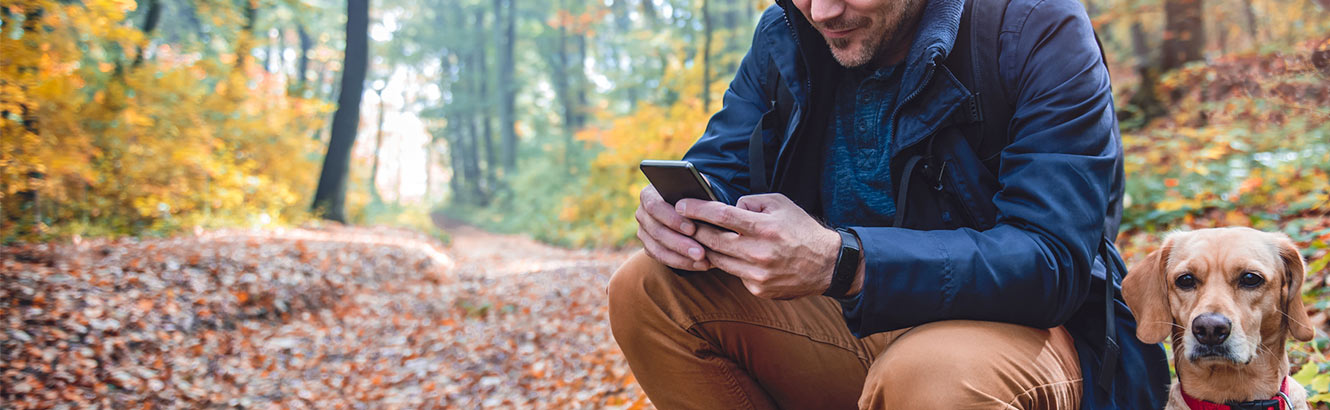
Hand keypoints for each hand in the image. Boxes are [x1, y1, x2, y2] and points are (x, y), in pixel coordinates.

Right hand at [635, 184, 713, 270]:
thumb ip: (699, 197)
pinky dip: (682, 263)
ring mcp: (644, 231)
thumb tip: (707, 207)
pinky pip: (662, 258)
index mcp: (650, 194)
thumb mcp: (698, 190)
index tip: (692, 229)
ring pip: (658, 249)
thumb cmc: (696, 194)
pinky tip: (699, 265)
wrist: (693, 207)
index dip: (672, 219)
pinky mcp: (649, 247)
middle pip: (657, 231)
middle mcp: (643, 213)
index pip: (655, 206)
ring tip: (702, 261)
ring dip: (682, 257)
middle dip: (680, 244)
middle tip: (700, 253)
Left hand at [676, 194, 841, 298]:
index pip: (721, 216)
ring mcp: (757, 275)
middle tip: (681, 223)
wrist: (827, 265)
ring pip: (718, 260)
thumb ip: (751, 202)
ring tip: (699, 238)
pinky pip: (734, 274)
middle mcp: (758, 252)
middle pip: (712, 241)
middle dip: (693, 230)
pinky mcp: (758, 289)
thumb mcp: (780, 204)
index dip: (697, 209)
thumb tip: (729, 208)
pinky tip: (730, 256)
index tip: (681, 205)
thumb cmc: (801, 229)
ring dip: (706, 249)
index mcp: (764, 228)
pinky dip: (730, 264)